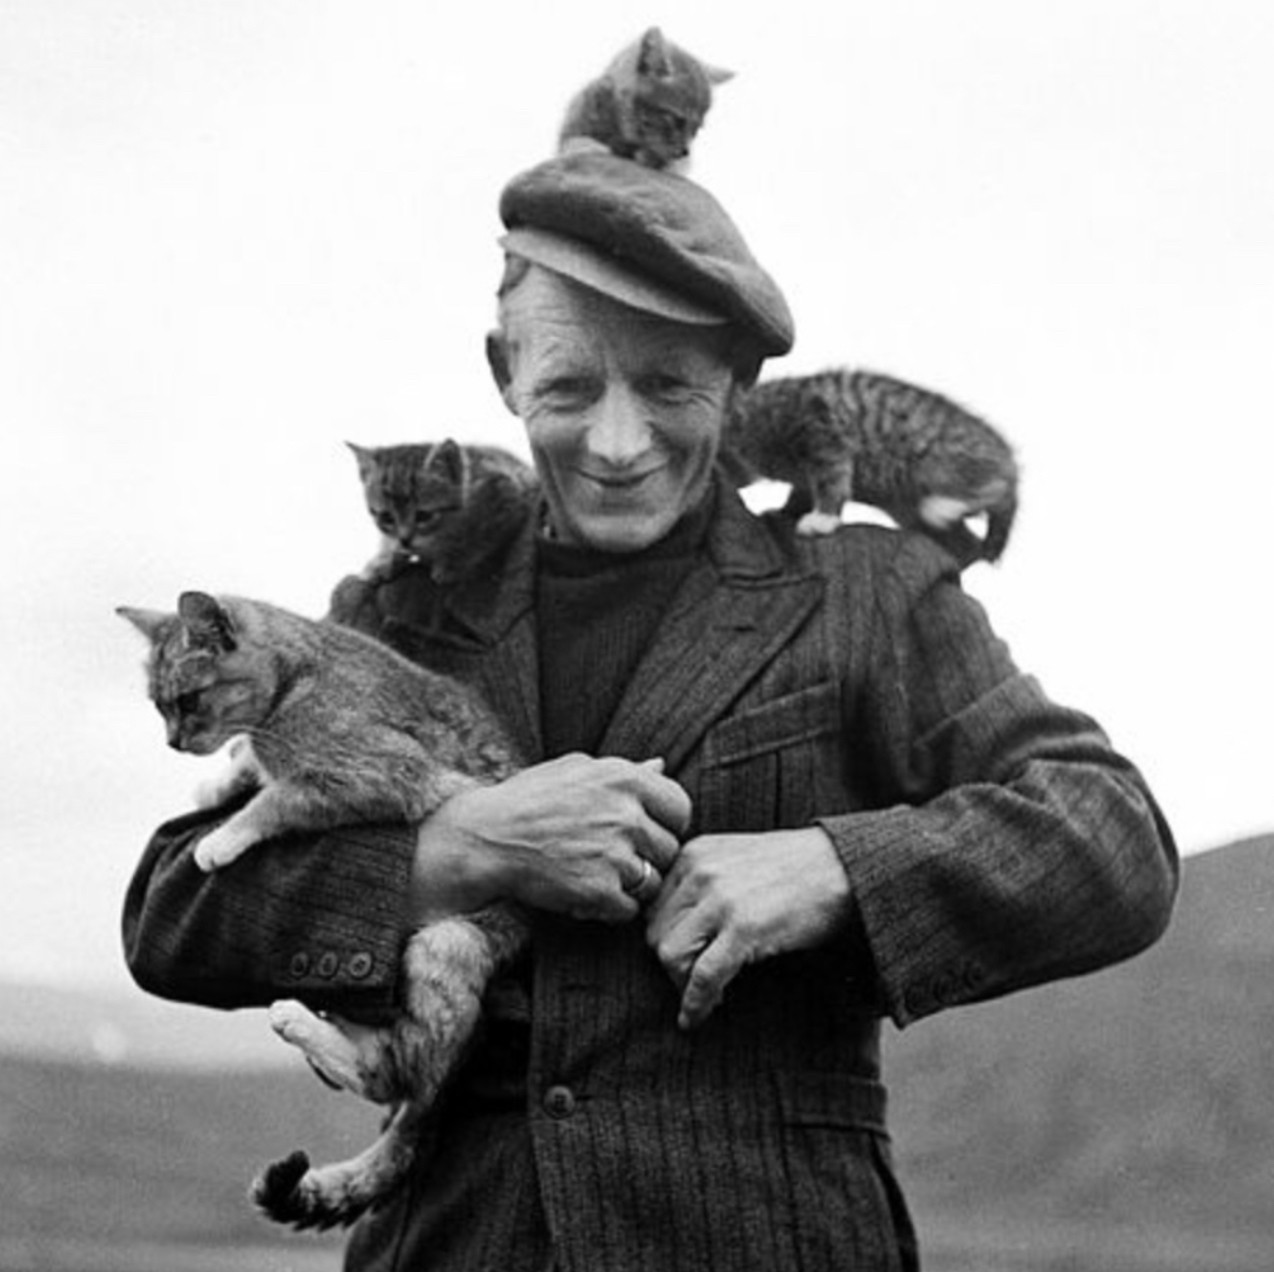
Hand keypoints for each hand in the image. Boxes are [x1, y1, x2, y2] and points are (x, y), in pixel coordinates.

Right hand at [411, 753, 690, 923]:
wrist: (484, 839)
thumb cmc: (527, 800)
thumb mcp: (574, 770)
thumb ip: (624, 771)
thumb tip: (661, 766)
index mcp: (625, 778)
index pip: (680, 808)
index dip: (665, 824)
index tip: (642, 832)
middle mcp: (626, 815)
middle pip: (668, 850)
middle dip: (646, 857)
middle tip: (611, 858)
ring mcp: (615, 854)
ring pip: (652, 882)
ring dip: (629, 886)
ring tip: (596, 875)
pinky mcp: (599, 891)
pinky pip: (628, 909)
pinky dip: (609, 908)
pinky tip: (583, 893)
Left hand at [645, 827, 850, 1029]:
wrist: (844, 866)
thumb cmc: (795, 868)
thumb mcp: (734, 859)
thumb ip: (701, 883)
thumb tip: (676, 930)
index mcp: (693, 854)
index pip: (653, 909)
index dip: (666, 940)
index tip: (684, 959)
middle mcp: (699, 871)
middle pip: (655, 934)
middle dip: (672, 965)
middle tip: (695, 983)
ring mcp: (719, 899)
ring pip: (670, 955)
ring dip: (682, 984)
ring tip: (705, 996)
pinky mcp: (743, 928)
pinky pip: (702, 976)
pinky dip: (696, 1003)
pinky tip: (697, 1017)